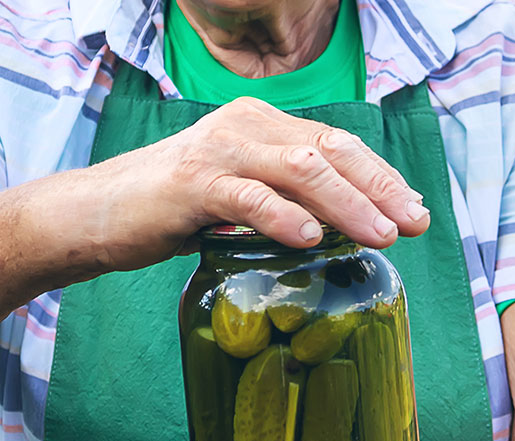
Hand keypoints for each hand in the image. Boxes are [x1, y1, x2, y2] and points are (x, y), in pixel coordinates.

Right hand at [61, 96, 430, 272]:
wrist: (97, 214)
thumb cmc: (172, 209)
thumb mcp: (239, 196)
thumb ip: (284, 199)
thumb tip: (348, 224)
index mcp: (261, 126)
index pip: (337, 145)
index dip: (382, 177)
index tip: (416, 211)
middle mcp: (245, 127)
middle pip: (330, 151)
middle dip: (379, 189)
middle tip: (412, 225)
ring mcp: (219, 151)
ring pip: (299, 169)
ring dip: (346, 203)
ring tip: (379, 234)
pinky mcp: (192, 183)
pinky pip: (248, 197)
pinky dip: (283, 217)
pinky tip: (310, 239)